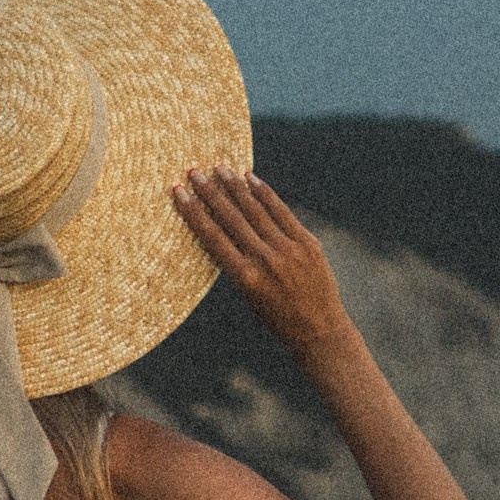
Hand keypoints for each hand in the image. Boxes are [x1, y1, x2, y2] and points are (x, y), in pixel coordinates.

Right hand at [173, 167, 351, 354]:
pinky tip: (251, 178)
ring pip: (255, 210)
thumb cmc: (278, 318)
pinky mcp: (307, 242)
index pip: (212, 236)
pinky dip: (265, 193)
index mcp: (245, 278)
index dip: (193, 211)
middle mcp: (265, 260)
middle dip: (210, 191)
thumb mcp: (248, 296)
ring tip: (219, 168)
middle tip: (195, 171)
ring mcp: (288, 249)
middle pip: (231, 217)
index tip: (179, 192)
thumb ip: (236, 264)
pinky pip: (281, 212)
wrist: (320, 331)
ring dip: (235, 186)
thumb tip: (220, 229)